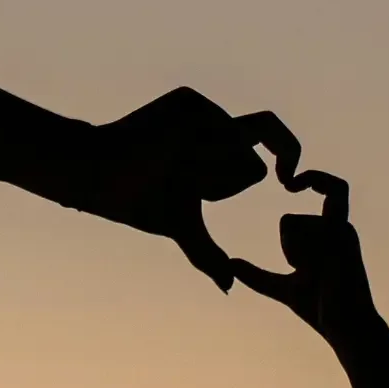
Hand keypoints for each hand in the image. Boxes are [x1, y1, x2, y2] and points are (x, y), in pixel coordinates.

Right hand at [73, 89, 302, 289]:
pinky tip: (165, 154)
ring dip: (202, 176)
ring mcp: (200, 109)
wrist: (96, 174)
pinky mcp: (189, 101)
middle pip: (252, 164)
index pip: (262, 154)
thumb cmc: (135, 200)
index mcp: (215, 142)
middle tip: (177, 180)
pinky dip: (196, 160)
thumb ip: (207, 252)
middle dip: (219, 187)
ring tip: (166, 166)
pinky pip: (218, 138)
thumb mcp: (181, 226)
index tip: (292, 182)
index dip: (289, 157)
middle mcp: (213, 121)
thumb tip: (228, 287)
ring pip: (237, 153)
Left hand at [230, 172, 378, 347]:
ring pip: (291, 227)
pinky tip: (319, 273)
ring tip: (315, 275)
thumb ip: (258, 276)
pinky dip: (301, 257)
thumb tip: (231, 266)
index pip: (330, 190)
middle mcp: (340, 227)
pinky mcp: (341, 240)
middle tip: (300, 269)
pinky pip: (302, 237)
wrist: (346, 327)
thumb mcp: (282, 289)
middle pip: (287, 221)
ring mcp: (342, 232)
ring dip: (293, 255)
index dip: (312, 178)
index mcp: (332, 231)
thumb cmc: (320, 308)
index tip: (289, 186)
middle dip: (285, 246)